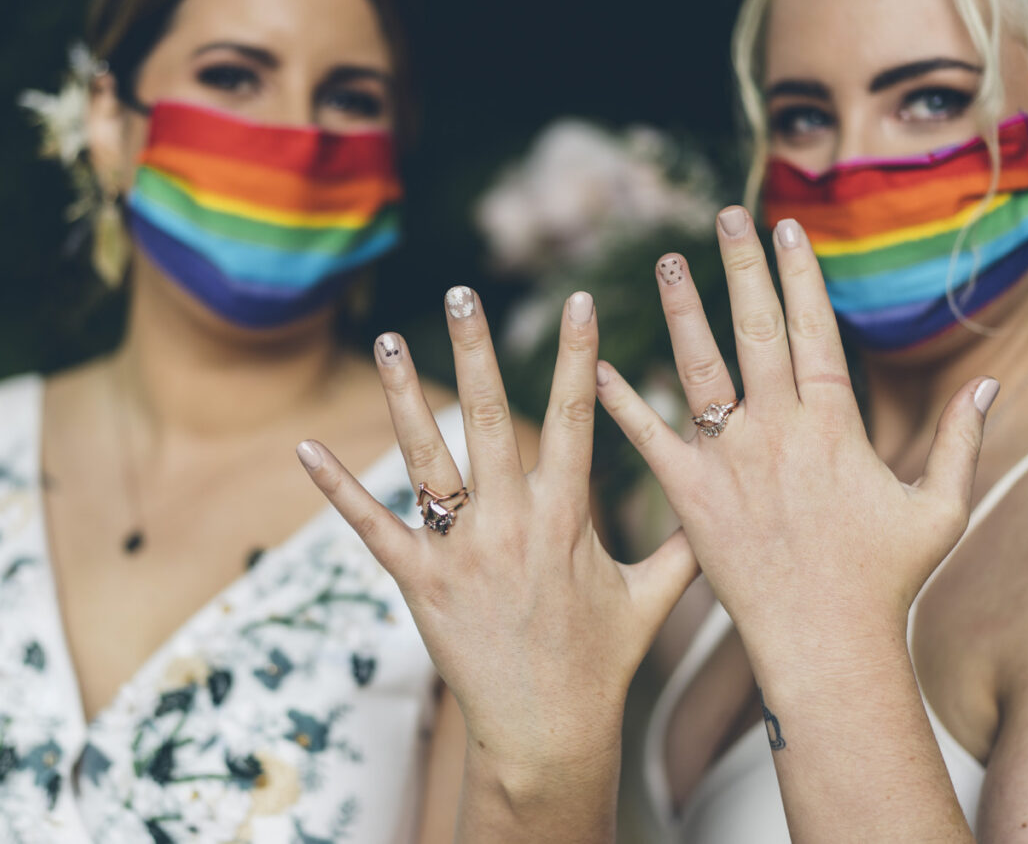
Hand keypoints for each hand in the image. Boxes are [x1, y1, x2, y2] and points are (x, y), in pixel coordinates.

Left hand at [297, 287, 696, 772]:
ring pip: (427, 458)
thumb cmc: (602, 665)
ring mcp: (461, 552)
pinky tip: (305, 448)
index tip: (576, 300)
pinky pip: (372, 527)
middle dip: (477, 350)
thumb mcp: (655, 599)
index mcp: (569, 519)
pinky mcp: (420, 583)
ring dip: (405, 395)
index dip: (578, 355)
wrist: (548, 735)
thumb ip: (684, 545)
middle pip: (491, 419)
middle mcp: (512, 524)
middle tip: (460, 292)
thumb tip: (722, 507)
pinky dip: (337, 488)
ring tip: (391, 338)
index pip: (579, 418)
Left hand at [596, 208, 994, 659]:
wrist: (824, 643)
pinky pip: (647, 437)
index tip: (786, 228)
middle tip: (723, 216)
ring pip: (700, 367)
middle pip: (756, 330)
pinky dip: (621, 400)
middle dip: (741, 267)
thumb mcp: (939, 508)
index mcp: (834, 425)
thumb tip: (988, 386)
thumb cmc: (883, 580)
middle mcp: (777, 430)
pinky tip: (595, 364)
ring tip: (667, 262)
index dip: (800, 275)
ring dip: (683, 311)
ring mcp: (729, 460)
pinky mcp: (688, 494)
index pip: (815, 330)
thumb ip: (959, 442)